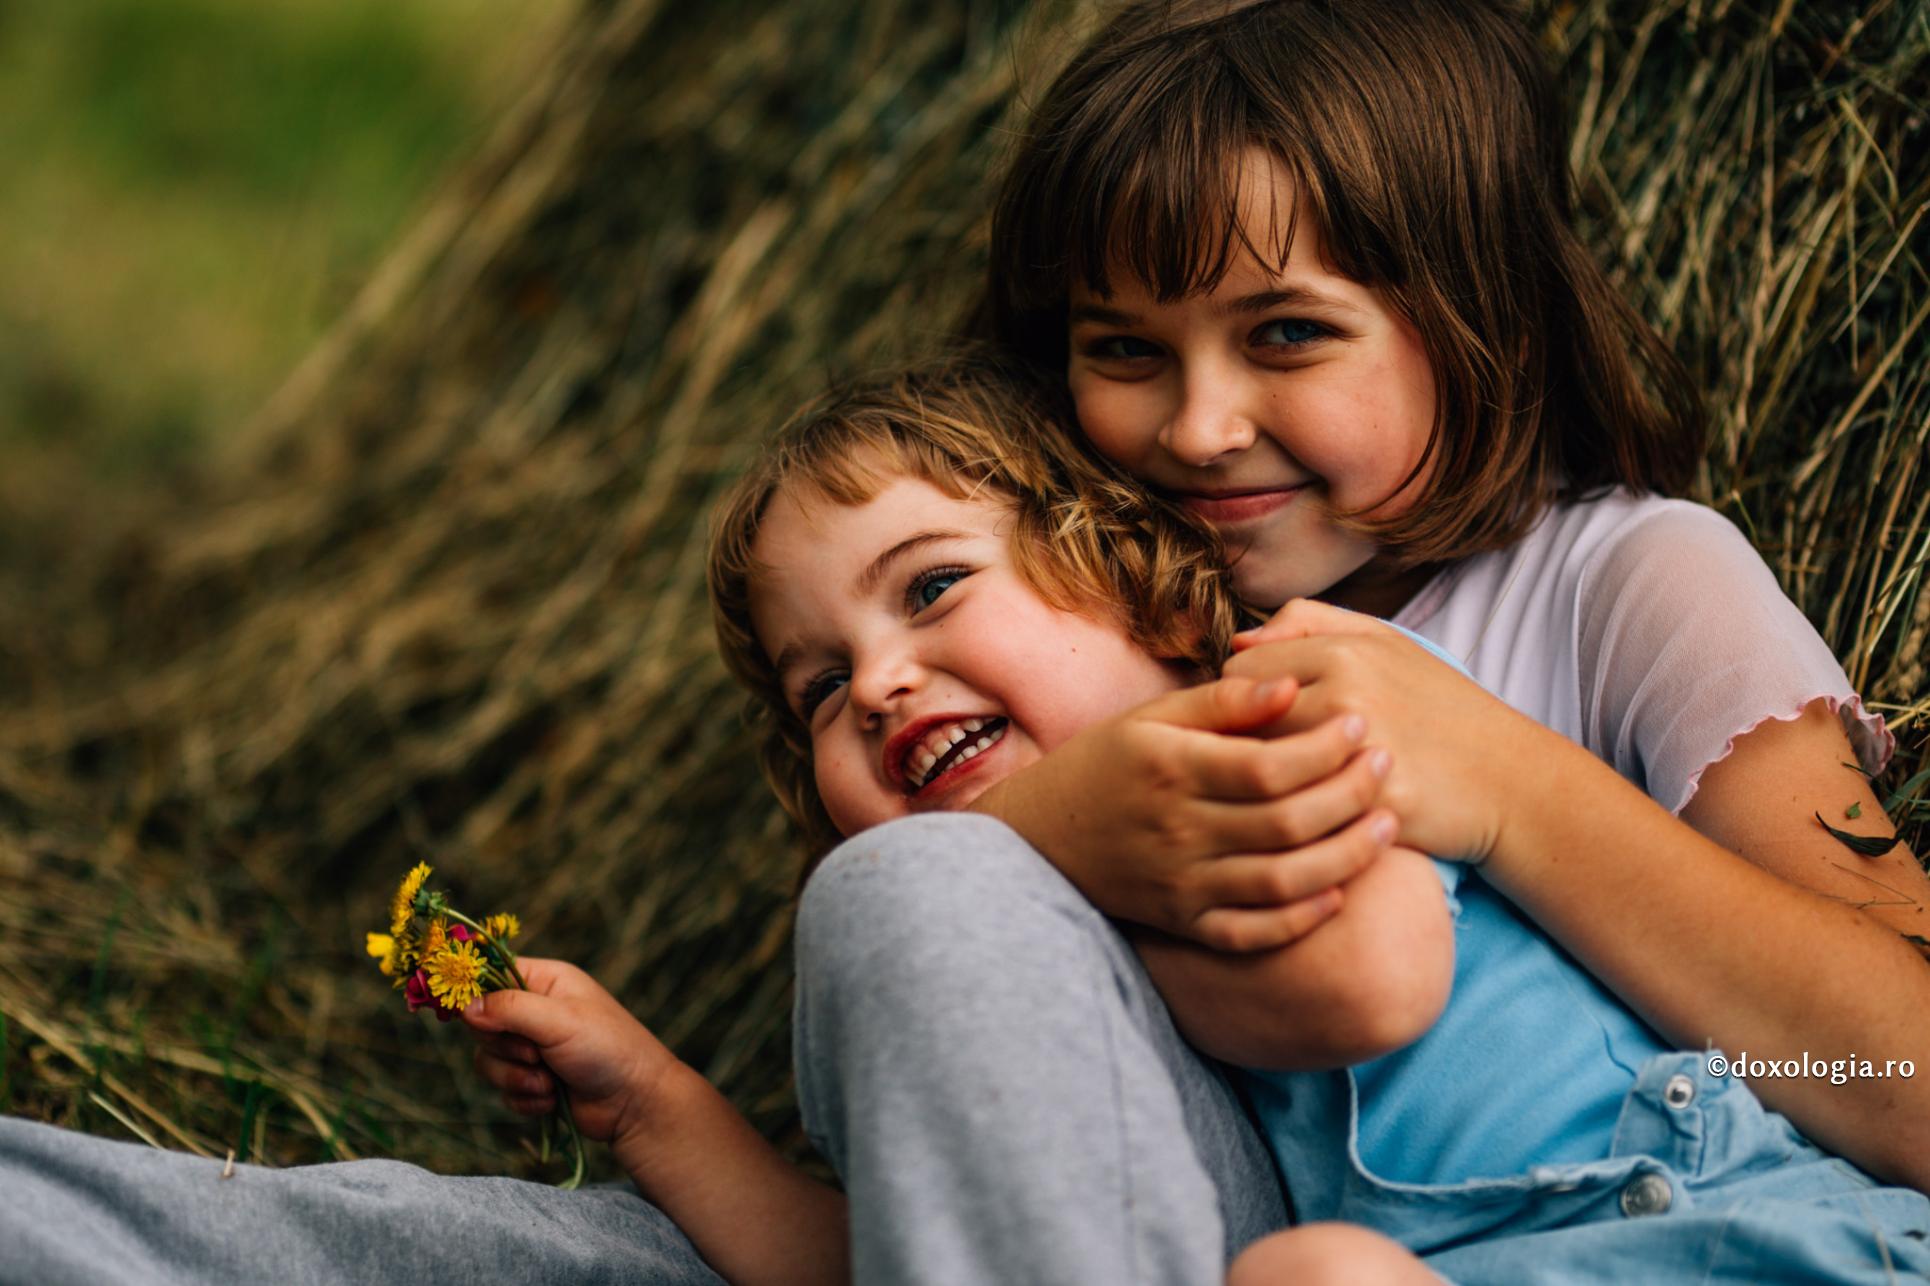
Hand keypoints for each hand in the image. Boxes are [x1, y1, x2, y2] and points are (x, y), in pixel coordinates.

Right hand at [460, 957, 683, 1149]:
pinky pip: (502, 1089)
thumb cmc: (607, 1049)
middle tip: (538, 1054)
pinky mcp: (532, 1080)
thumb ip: (510, 1009)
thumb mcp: (559, 1020)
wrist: (634, 1102)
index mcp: (545, 981)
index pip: (492, 975)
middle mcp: (535, 1010)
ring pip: (488, 1060)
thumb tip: (466, 1007)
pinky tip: (553, 1099)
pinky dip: (525, 1098)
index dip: (478, 997)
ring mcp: (533, 1046)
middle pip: (482, 1024)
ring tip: (550, 1082)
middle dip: (507, 1048)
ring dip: (517, 1078)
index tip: (478, 1019)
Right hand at [973, 673, 1398, 950]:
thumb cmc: (1103, 764)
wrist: (1041, 837)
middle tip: (1387, 765)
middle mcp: (1178, 831)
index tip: (1361, 723)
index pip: (1268, 766)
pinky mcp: (1184, 923)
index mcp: (1171, 770)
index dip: (1325, 747)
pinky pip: (1253, 932)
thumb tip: (1293, 683)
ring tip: (1387, 824)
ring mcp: (1182, 884)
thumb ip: (1224, 701)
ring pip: (1282, 881)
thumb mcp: (1151, 718)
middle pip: (1286, 822)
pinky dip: (1301, 917)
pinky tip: (1339, 890)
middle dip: (1350, 793)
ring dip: (1345, 855)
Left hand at [1227, 599, 1565, 862]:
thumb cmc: (1439, 708)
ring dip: (1261, 780)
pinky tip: (1310, 818)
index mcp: (1344, 653)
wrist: (1510, 782)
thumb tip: (1238, 641)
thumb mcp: (1385, 642)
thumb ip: (1308, 622)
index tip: (1262, 717)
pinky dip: (1292, 817)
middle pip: (1240, 721)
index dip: (1242, 696)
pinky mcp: (1367, 808)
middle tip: (1268, 755)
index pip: (1238, 669)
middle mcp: (1346, 697)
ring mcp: (1356, 755)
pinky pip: (1293, 812)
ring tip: (1282, 785)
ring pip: (1258, 768)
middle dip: (1244, 739)